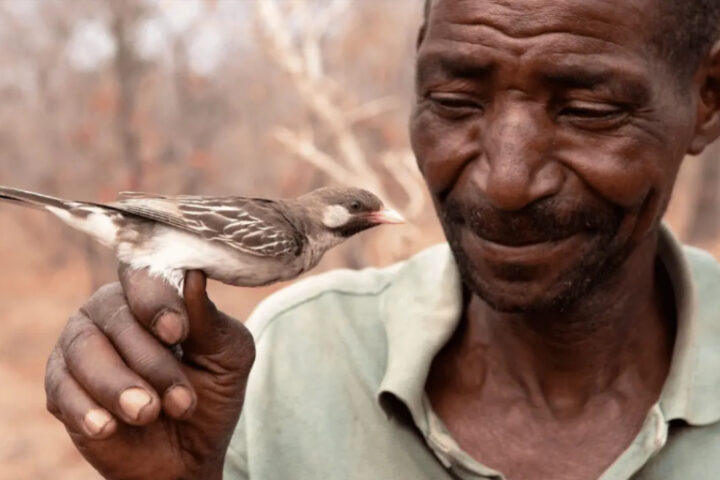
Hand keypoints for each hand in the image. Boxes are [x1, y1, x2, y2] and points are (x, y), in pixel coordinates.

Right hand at [44, 269, 254, 479]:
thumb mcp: (227, 357)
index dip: (157, 301)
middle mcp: (111, 309)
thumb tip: (195, 276)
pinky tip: (108, 427)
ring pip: (84, 350)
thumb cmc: (211, 392)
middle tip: (181, 401)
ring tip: (148, 413)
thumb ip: (209, 321)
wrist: (189, 453)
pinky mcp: (61, 387)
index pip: (144, 276)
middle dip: (152, 361)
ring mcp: (81, 345)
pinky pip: (62, 390)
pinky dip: (86, 409)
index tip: (177, 333)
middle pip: (117, 316)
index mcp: (152, 293)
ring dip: (118, 385)